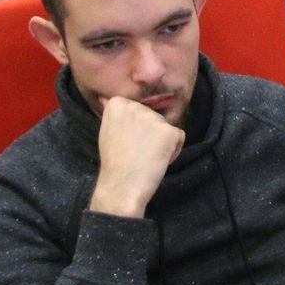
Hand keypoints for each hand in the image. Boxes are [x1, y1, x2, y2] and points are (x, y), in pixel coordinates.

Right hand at [90, 96, 184, 217]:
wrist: (121, 186)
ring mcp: (153, 118)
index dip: (136, 127)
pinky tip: (157, 161)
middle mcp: (135, 106)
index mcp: (117, 103)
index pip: (138, 108)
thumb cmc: (114, 163)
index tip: (126, 141)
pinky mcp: (169, 131)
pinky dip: (173, 150)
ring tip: (146, 157)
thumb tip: (106, 99)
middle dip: (150, 133)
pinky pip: (179, 137)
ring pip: (166, 126)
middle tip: (137, 151)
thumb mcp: (107, 131)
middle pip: (153, 116)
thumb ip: (115, 115)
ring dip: (162, 142)